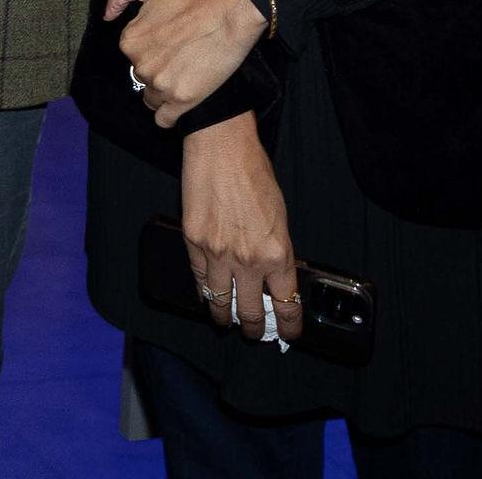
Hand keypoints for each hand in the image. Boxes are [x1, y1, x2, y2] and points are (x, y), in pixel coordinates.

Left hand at [105, 0, 265, 127]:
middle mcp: (141, 65)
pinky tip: (179, 103)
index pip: (133, 54)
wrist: (230, 10)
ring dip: (164, 91)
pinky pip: (164, 120)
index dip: (151, 49)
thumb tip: (107, 15)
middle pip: (143, 76)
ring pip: (153, 98)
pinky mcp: (182, 100)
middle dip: (158, 69)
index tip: (169, 44)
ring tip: (185, 77)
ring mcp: (160, 84)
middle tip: (181, 58)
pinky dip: (169, 115)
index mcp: (130, 41)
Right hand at [177, 113, 296, 341]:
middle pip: (251, 312)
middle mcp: (248, 260)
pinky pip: (198, 278)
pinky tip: (206, 294)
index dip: (289, 326)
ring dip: (223, 316)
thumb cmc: (254, 173)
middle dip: (253, 328)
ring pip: (220, 302)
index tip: (288, 334)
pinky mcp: (193, 242)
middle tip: (253, 332)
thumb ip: (276, 250)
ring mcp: (217, 253)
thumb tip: (271, 276)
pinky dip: (203, 290)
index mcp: (277, 254)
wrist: (221, 146)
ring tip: (224, 320)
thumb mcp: (280, 217)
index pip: (287, 305)